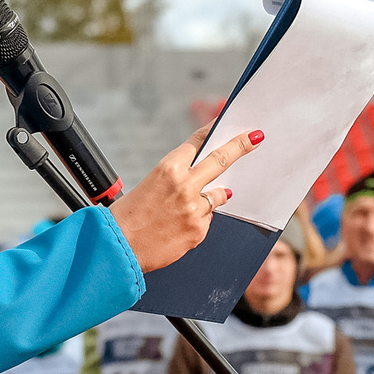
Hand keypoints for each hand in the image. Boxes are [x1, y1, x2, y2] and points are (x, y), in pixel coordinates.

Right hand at [108, 124, 262, 273]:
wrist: (118, 248)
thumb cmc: (128, 216)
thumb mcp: (149, 185)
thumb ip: (178, 178)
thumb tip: (203, 178)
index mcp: (168, 168)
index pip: (198, 142)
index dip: (214, 131)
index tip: (228, 124)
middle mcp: (184, 186)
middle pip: (221, 160)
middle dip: (241, 146)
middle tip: (255, 138)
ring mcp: (195, 209)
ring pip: (217, 196)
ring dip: (211, 197)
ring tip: (183, 208)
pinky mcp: (199, 230)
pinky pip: (207, 220)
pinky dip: (198, 221)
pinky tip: (177, 227)